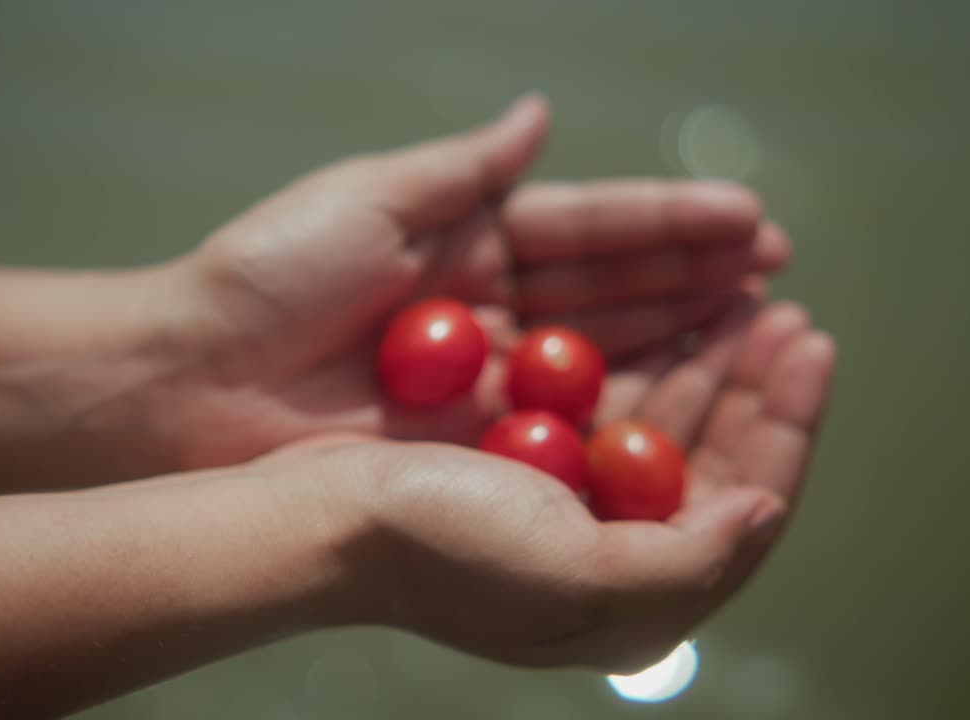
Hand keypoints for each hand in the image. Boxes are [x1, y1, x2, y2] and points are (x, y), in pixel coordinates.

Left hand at [143, 96, 789, 468]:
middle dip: (696, 276)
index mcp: (468, 241)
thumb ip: (466, 169)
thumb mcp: (367, 199)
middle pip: (613, 289)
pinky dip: (631, 403)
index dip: (670, 223)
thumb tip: (539, 113)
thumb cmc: (265, 278)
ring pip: (606, 351)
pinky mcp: (474, 439)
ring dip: (683, 334)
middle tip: (778, 270)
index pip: (590, 228)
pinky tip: (694, 388)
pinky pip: (567, 419)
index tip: (749, 218)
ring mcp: (489, 378)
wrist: (191, 383)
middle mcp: (492, 309)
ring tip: (759, 318)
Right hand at [263, 301, 834, 672]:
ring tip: (744, 302)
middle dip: (755, 384)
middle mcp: (613, 554)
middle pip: (716, 459)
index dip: (788, 424)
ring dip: (710, 364)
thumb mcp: (581, 577)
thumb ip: (689, 560)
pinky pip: (613, 406)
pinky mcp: (529, 465)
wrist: (323, 521)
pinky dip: (647, 361)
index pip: (748, 504)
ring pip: (670, 426)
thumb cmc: (443, 550)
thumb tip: (764, 510)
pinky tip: (665, 323)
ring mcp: (570, 506)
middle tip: (784, 311)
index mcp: (636, 596)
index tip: (810, 346)